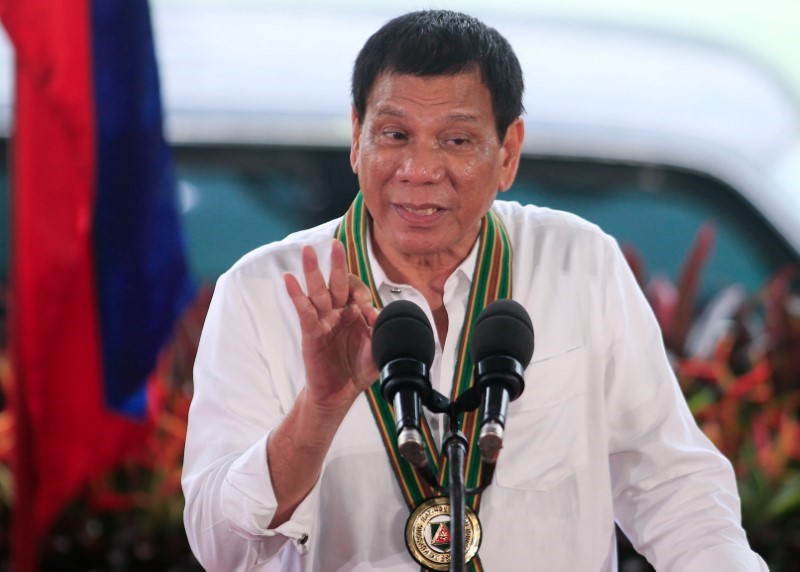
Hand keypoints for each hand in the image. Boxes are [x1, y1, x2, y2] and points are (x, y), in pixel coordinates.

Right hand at [283, 240, 379, 413]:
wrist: (340, 394)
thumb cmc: (358, 370)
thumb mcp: (379, 348)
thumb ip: (382, 329)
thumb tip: (377, 312)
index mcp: (355, 313)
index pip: (356, 289)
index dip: (361, 292)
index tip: (367, 308)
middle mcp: (338, 313)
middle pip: (336, 282)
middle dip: (336, 263)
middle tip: (335, 244)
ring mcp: (323, 321)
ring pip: (317, 291)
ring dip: (312, 270)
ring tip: (307, 251)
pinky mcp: (311, 333)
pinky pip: (304, 310)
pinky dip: (296, 294)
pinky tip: (289, 279)